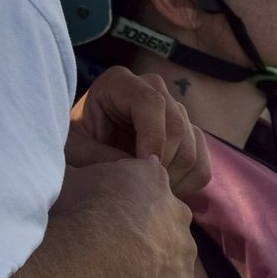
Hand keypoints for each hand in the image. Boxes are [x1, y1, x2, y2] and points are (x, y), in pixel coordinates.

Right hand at [55, 159, 196, 277]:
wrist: (100, 249)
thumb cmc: (86, 207)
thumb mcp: (84, 173)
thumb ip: (104, 170)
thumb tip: (103, 168)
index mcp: (154, 179)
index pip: (150, 187)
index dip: (133, 202)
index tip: (115, 215)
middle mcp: (180, 212)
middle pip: (167, 221)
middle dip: (149, 231)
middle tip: (119, 245)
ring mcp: (186, 249)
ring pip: (173, 255)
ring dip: (155, 261)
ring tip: (124, 271)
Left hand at [69, 69, 210, 198]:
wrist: (85, 149)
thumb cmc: (74, 144)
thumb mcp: (74, 148)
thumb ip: (99, 157)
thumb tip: (138, 171)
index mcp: (120, 83)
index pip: (151, 103)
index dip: (152, 138)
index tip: (143, 169)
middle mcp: (153, 90)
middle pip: (178, 126)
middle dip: (163, 164)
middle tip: (140, 190)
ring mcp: (175, 111)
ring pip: (192, 147)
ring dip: (174, 178)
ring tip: (146, 194)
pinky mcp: (189, 134)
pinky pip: (202, 163)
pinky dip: (187, 184)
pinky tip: (161, 191)